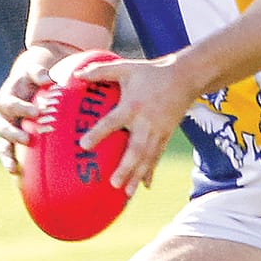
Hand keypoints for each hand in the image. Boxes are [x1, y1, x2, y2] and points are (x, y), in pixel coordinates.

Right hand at [0, 48, 58, 176]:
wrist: (32, 80)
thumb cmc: (36, 73)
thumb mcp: (35, 69)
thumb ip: (38, 72)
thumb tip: (47, 78)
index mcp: (6, 97)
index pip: (9, 104)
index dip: (20, 108)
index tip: (35, 112)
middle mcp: (3, 116)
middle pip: (2, 126)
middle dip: (13, 134)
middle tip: (27, 139)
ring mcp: (7, 129)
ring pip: (2, 144)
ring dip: (6, 156)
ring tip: (13, 168)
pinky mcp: (14, 140)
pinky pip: (11, 153)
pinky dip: (12, 164)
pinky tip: (18, 177)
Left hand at [74, 54, 196, 194]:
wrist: (184, 78)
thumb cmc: (150, 72)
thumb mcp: (126, 68)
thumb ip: (100, 71)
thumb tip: (75, 74)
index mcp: (132, 106)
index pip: (113, 122)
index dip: (98, 133)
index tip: (84, 145)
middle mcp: (146, 122)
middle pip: (135, 149)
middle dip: (126, 168)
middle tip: (113, 183)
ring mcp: (158, 131)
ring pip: (147, 158)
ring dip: (137, 176)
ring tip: (127, 193)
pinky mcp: (166, 136)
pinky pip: (157, 156)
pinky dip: (151, 171)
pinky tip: (145, 187)